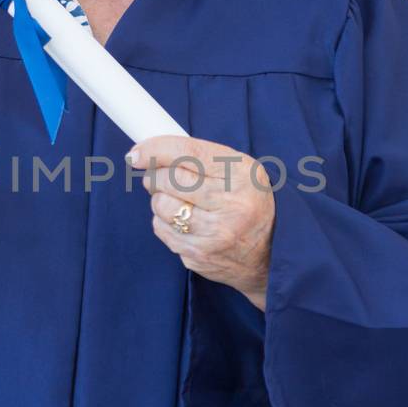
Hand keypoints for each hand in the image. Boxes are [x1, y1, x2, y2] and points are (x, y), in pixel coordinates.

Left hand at [130, 135, 276, 310]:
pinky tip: (182, 221)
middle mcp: (230, 206)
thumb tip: (151, 151)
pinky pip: (162, 230)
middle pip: (170, 181)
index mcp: (241, 176)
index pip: (190, 155)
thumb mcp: (240, 171)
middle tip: (156, 175)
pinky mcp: (199, 256)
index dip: (157, 150)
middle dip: (154, 175)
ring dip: (159, 199)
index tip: (136, 152)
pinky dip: (164, 221)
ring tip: (175, 199)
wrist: (271, 252)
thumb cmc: (250, 202)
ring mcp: (214, 235)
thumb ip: (203, 158)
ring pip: (161, 207)